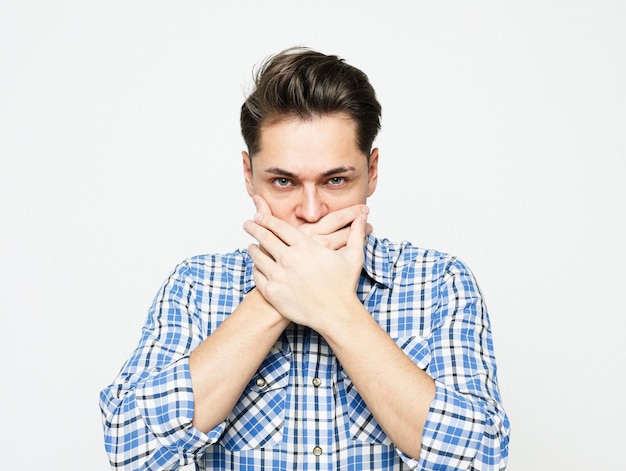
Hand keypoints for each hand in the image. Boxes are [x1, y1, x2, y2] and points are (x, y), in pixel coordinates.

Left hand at [243, 202, 368, 329]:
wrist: (336, 314)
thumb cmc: (343, 286)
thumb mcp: (352, 256)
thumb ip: (355, 233)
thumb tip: (364, 216)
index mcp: (305, 245)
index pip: (278, 226)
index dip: (266, 219)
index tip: (258, 216)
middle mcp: (288, 258)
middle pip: (264, 237)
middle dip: (253, 228)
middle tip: (247, 224)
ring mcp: (278, 275)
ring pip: (257, 256)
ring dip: (253, 249)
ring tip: (251, 246)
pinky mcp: (272, 292)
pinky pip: (257, 276)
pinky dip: (255, 269)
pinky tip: (257, 266)